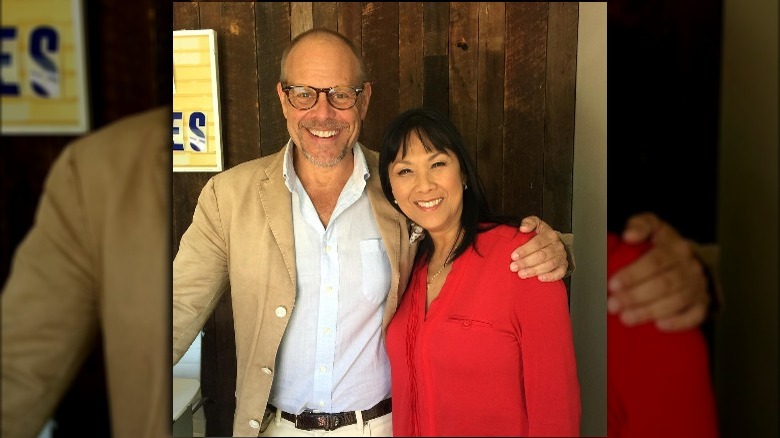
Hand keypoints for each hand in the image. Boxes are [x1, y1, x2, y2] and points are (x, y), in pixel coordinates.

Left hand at [510, 216, 567, 281]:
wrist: (554, 243)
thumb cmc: (541, 235)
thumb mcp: (535, 224)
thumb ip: (529, 222)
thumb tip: (523, 228)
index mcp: (550, 235)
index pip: (537, 242)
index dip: (525, 250)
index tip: (514, 256)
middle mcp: (557, 246)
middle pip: (542, 255)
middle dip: (526, 262)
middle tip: (514, 267)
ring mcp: (561, 257)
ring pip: (549, 265)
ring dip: (534, 270)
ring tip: (522, 274)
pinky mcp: (563, 266)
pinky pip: (559, 273)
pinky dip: (550, 277)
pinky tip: (540, 278)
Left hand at [608, 212, 709, 331]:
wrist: (685, 260)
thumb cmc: (659, 245)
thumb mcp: (651, 228)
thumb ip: (640, 225)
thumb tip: (629, 235)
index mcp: (675, 246)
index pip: (656, 260)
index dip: (634, 273)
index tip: (613, 284)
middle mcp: (690, 265)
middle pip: (665, 283)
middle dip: (637, 295)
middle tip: (613, 305)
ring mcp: (698, 285)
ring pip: (678, 300)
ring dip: (650, 310)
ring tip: (626, 317)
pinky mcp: (703, 302)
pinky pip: (696, 315)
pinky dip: (679, 322)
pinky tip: (659, 326)